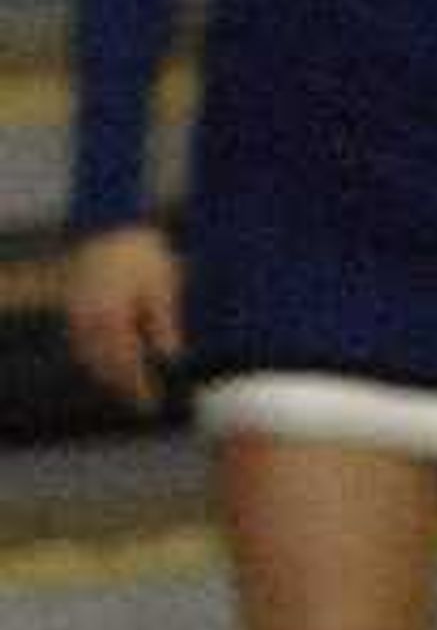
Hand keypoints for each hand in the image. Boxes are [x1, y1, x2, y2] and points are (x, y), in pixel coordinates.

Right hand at [64, 221, 180, 414]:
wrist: (111, 225)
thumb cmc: (145, 255)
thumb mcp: (162, 285)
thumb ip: (164, 322)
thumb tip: (171, 356)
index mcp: (112, 310)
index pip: (124, 360)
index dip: (138, 385)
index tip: (153, 402)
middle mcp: (88, 314)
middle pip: (103, 363)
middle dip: (124, 386)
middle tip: (145, 404)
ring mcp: (76, 310)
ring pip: (87, 355)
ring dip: (107, 375)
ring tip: (131, 390)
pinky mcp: (72, 306)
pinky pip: (80, 342)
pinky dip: (94, 358)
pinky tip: (112, 368)